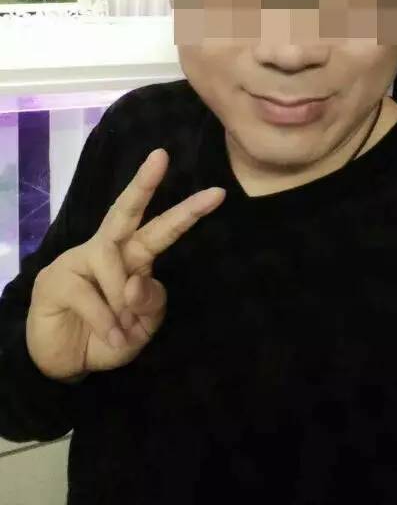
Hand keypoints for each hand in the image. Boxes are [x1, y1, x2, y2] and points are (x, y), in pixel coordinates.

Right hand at [26, 149, 224, 379]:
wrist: (67, 363)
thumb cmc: (110, 337)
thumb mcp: (142, 326)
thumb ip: (150, 303)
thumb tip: (134, 282)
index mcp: (134, 256)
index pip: (162, 228)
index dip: (188, 211)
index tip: (217, 193)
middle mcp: (108, 249)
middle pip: (126, 210)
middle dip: (143, 183)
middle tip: (161, 157)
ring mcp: (78, 260)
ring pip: (111, 258)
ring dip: (122, 298)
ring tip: (123, 327)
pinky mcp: (55, 280)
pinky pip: (89, 294)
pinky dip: (106, 320)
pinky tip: (111, 335)